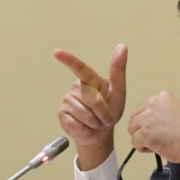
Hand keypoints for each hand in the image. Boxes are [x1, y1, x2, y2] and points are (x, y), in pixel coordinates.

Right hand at [54, 44, 127, 169]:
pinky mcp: (62, 114)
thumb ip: (118, 70)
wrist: (101, 133)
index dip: (68, 60)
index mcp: (89, 79)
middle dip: (103, 112)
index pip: (79, 68)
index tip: (57, 52)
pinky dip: (85, 128)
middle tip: (105, 117)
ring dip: (95, 122)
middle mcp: (76, 87)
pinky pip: (76, 123)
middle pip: (93, 99)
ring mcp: (67, 101)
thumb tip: (122, 46)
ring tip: (96, 122)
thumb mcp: (118, 91)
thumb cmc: (110, 111)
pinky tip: (85, 127)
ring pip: (85, 113)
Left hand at [127, 92, 179, 166]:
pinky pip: (135, 142)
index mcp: (161, 97)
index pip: (142, 108)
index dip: (148, 121)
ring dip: (142, 139)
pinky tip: (156, 148)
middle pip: (134, 118)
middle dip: (142, 129)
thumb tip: (149, 120)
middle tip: (157, 137)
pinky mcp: (144, 133)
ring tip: (157, 143)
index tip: (157, 128)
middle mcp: (152, 104)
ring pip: (132, 130)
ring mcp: (147, 118)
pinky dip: (142, 148)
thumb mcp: (177, 110)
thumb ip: (162, 111)